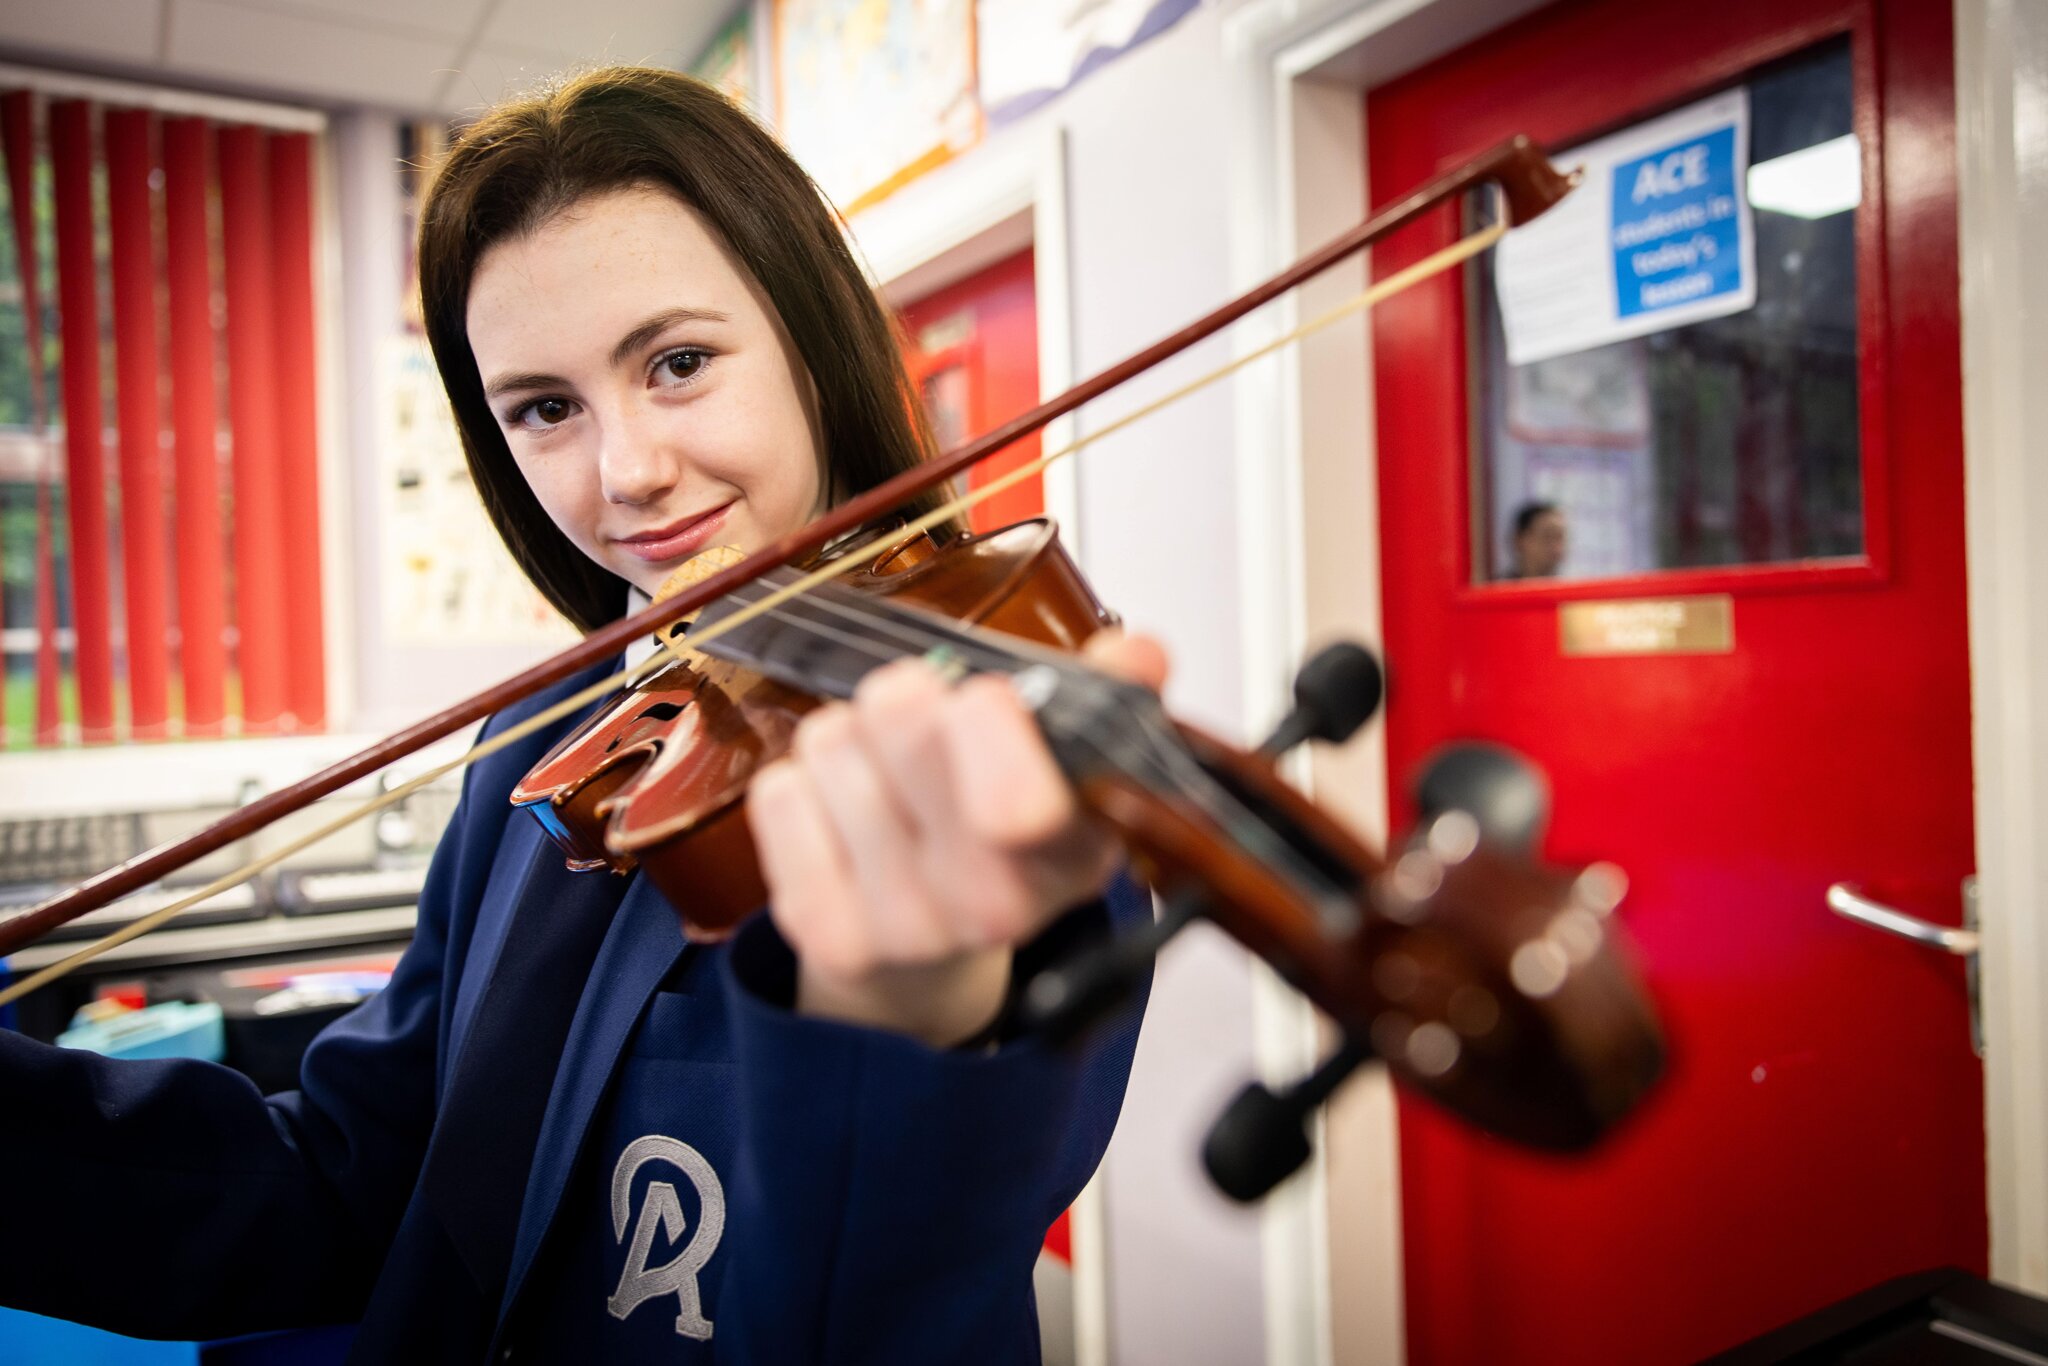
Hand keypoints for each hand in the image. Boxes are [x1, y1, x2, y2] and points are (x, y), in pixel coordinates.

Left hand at [745, 630, 1168, 1046]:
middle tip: (929, 718)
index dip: (989, 723)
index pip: (1017, 798)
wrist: (931, 950)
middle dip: (911, 695)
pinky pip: (780, 792)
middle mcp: (988, 905)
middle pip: (903, 719)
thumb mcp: (1073, 766)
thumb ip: (1109, 697)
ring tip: (890, 776)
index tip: (986, 698)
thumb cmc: (1001, 832)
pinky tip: (845, 815)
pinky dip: (804, 783)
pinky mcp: (816, 929)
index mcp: (1067, 856)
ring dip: (854, 739)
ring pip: (833, 741)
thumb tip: (1137, 655)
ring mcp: (898, 925)